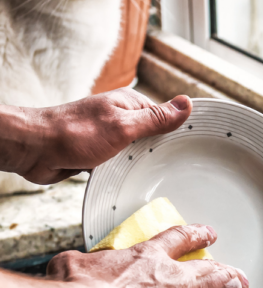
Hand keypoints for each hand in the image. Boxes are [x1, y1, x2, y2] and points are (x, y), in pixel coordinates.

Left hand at [0, 89, 191, 183]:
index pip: (167, 115)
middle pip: (154, 136)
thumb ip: (156, 118)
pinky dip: (126, 174)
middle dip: (164, 152)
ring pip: (137, 153)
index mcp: (130, 104)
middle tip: (183, 170)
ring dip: (142, 165)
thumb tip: (186, 103)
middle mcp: (121, 118)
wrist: (35, 150)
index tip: (202, 145)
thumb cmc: (73, 134)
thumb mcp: (123, 126)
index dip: (183, 130)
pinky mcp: (98, 155)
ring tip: (160, 180)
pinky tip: (132, 184)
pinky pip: (121, 165)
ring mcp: (109, 137)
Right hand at [46, 224, 248, 287]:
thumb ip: (83, 263)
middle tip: (235, 278)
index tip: (206, 235)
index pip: (181, 238)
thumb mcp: (74, 264)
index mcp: (147, 257)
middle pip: (214, 266)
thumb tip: (70, 265)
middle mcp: (174, 274)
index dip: (197, 236)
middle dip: (227, 273)